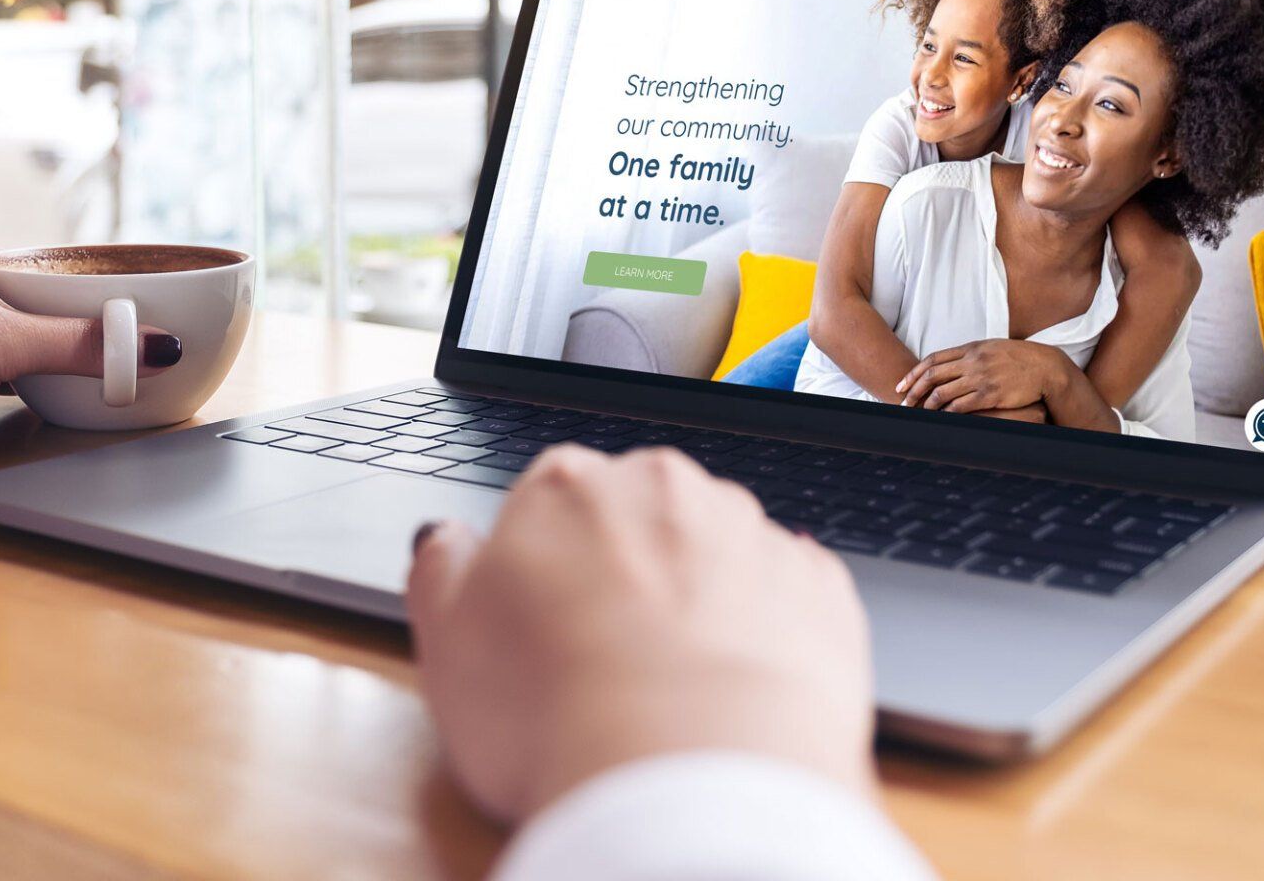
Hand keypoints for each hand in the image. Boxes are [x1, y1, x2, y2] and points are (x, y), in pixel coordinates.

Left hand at [0, 230, 179, 479]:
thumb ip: (81, 344)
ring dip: (29, 367)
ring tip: (72, 379)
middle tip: (111, 352)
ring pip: (0, 348)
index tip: (127, 312)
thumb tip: (152, 347)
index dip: (82, 290)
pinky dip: (0, 393)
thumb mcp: (3, 339)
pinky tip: (19, 403)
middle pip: (25, 310)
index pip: (39, 264)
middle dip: (60, 334)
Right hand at [406, 445, 875, 825]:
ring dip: (701, 600)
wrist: (692, 777)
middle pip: (640, 517)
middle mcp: (666, 488)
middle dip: (627, 573)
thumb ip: (440, 571)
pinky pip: (789, 600)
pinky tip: (738, 692)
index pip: (550, 501)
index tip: (540, 628)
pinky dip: (768, 636)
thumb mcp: (445, 645)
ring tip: (674, 692)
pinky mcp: (823, 591)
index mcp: (567, 487)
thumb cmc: (554, 712)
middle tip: (602, 663)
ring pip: (718, 554)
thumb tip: (444, 540)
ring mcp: (753, 534)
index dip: (542, 569)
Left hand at [896, 339, 1067, 413]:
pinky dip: (946, 413)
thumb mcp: (992, 348)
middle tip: (903, 403)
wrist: (1045, 367)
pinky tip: (941, 418)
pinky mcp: (990, 395)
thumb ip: (970, 354)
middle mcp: (972, 361)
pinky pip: (961, 406)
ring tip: (920, 414)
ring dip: (927, 405)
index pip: (933, 359)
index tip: (902, 385)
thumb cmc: (1019, 358)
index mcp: (971, 348)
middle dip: (913, 391)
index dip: (914, 373)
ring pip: (942, 392)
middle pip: (932, 375)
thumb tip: (950, 363)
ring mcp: (980, 377)